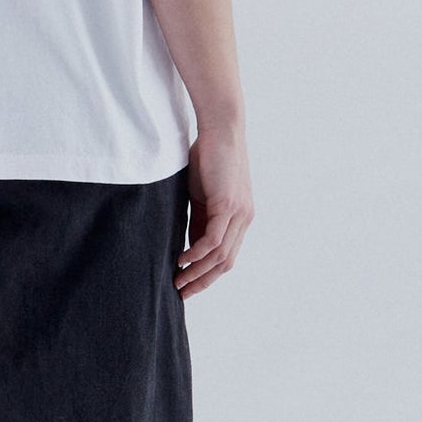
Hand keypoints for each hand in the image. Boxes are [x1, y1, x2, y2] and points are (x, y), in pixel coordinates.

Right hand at [175, 121, 253, 298]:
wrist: (220, 128)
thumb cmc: (208, 156)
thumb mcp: (201, 195)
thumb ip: (199, 220)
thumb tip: (190, 246)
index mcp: (239, 218)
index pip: (226, 256)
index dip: (207, 274)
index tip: (188, 286)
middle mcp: (244, 219)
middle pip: (226, 263)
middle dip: (202, 281)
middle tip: (181, 293)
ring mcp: (239, 213)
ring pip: (220, 256)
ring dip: (197, 272)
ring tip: (177, 281)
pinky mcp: (228, 205)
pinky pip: (213, 240)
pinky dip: (197, 254)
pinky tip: (182, 260)